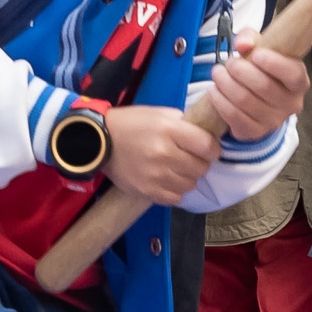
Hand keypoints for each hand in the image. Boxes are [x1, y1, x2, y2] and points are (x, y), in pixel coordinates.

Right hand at [101, 106, 219, 206]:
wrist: (98, 141)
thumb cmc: (132, 124)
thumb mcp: (159, 113)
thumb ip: (185, 123)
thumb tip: (208, 134)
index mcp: (169, 130)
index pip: (208, 146)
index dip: (213, 149)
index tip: (208, 149)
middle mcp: (164, 154)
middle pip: (202, 168)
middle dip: (200, 163)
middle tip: (189, 158)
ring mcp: (155, 175)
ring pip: (190, 184)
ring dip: (187, 177)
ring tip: (176, 169)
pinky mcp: (147, 191)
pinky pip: (176, 198)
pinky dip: (175, 191)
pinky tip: (167, 180)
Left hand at [207, 34, 310, 139]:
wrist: (255, 97)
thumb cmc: (261, 71)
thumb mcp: (260, 47)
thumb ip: (251, 38)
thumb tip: (243, 43)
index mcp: (298, 82)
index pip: (293, 75)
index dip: (275, 64)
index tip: (257, 54)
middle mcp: (290, 104)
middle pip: (264, 86)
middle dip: (240, 70)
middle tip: (229, 63)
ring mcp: (273, 120)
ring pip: (245, 101)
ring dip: (225, 83)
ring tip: (218, 73)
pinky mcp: (254, 131)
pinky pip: (233, 116)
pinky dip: (219, 101)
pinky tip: (214, 90)